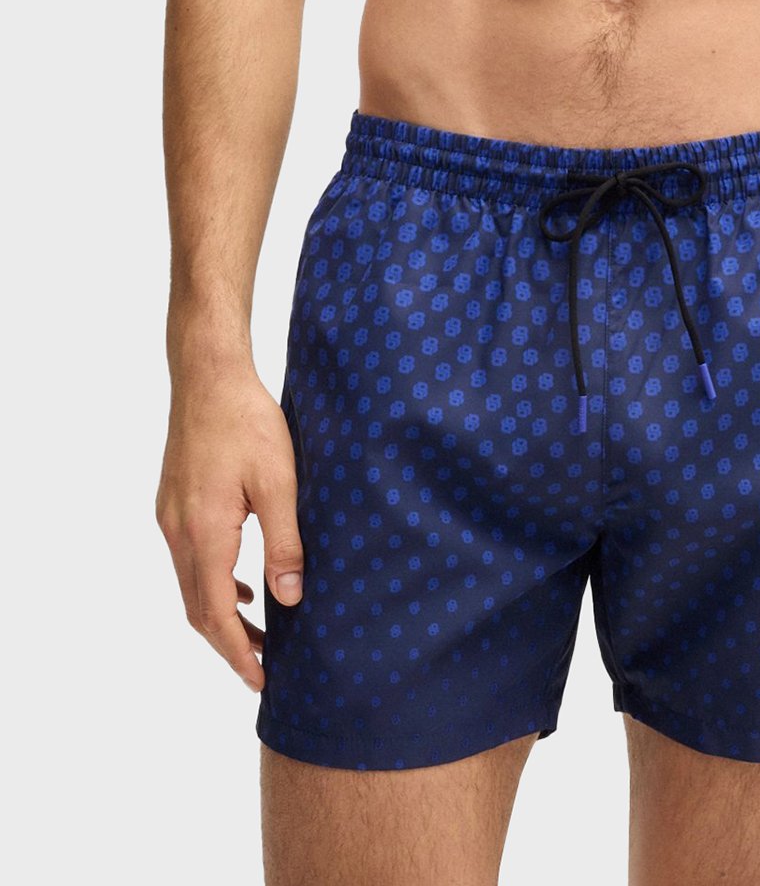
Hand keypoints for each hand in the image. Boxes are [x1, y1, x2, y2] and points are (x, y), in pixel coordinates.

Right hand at [155, 367, 303, 691]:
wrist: (208, 376)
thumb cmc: (248, 421)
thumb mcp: (279, 481)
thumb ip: (284, 542)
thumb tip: (290, 599)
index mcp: (203, 532)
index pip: (215, 614)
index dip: (237, 653)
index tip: (260, 681)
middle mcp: (178, 531)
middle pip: (198, 609)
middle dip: (230, 644)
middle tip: (265, 669)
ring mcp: (170, 517)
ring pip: (192, 585)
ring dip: (222, 614)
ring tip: (260, 634)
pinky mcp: (174, 503)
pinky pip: (191, 560)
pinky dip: (214, 583)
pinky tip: (245, 584)